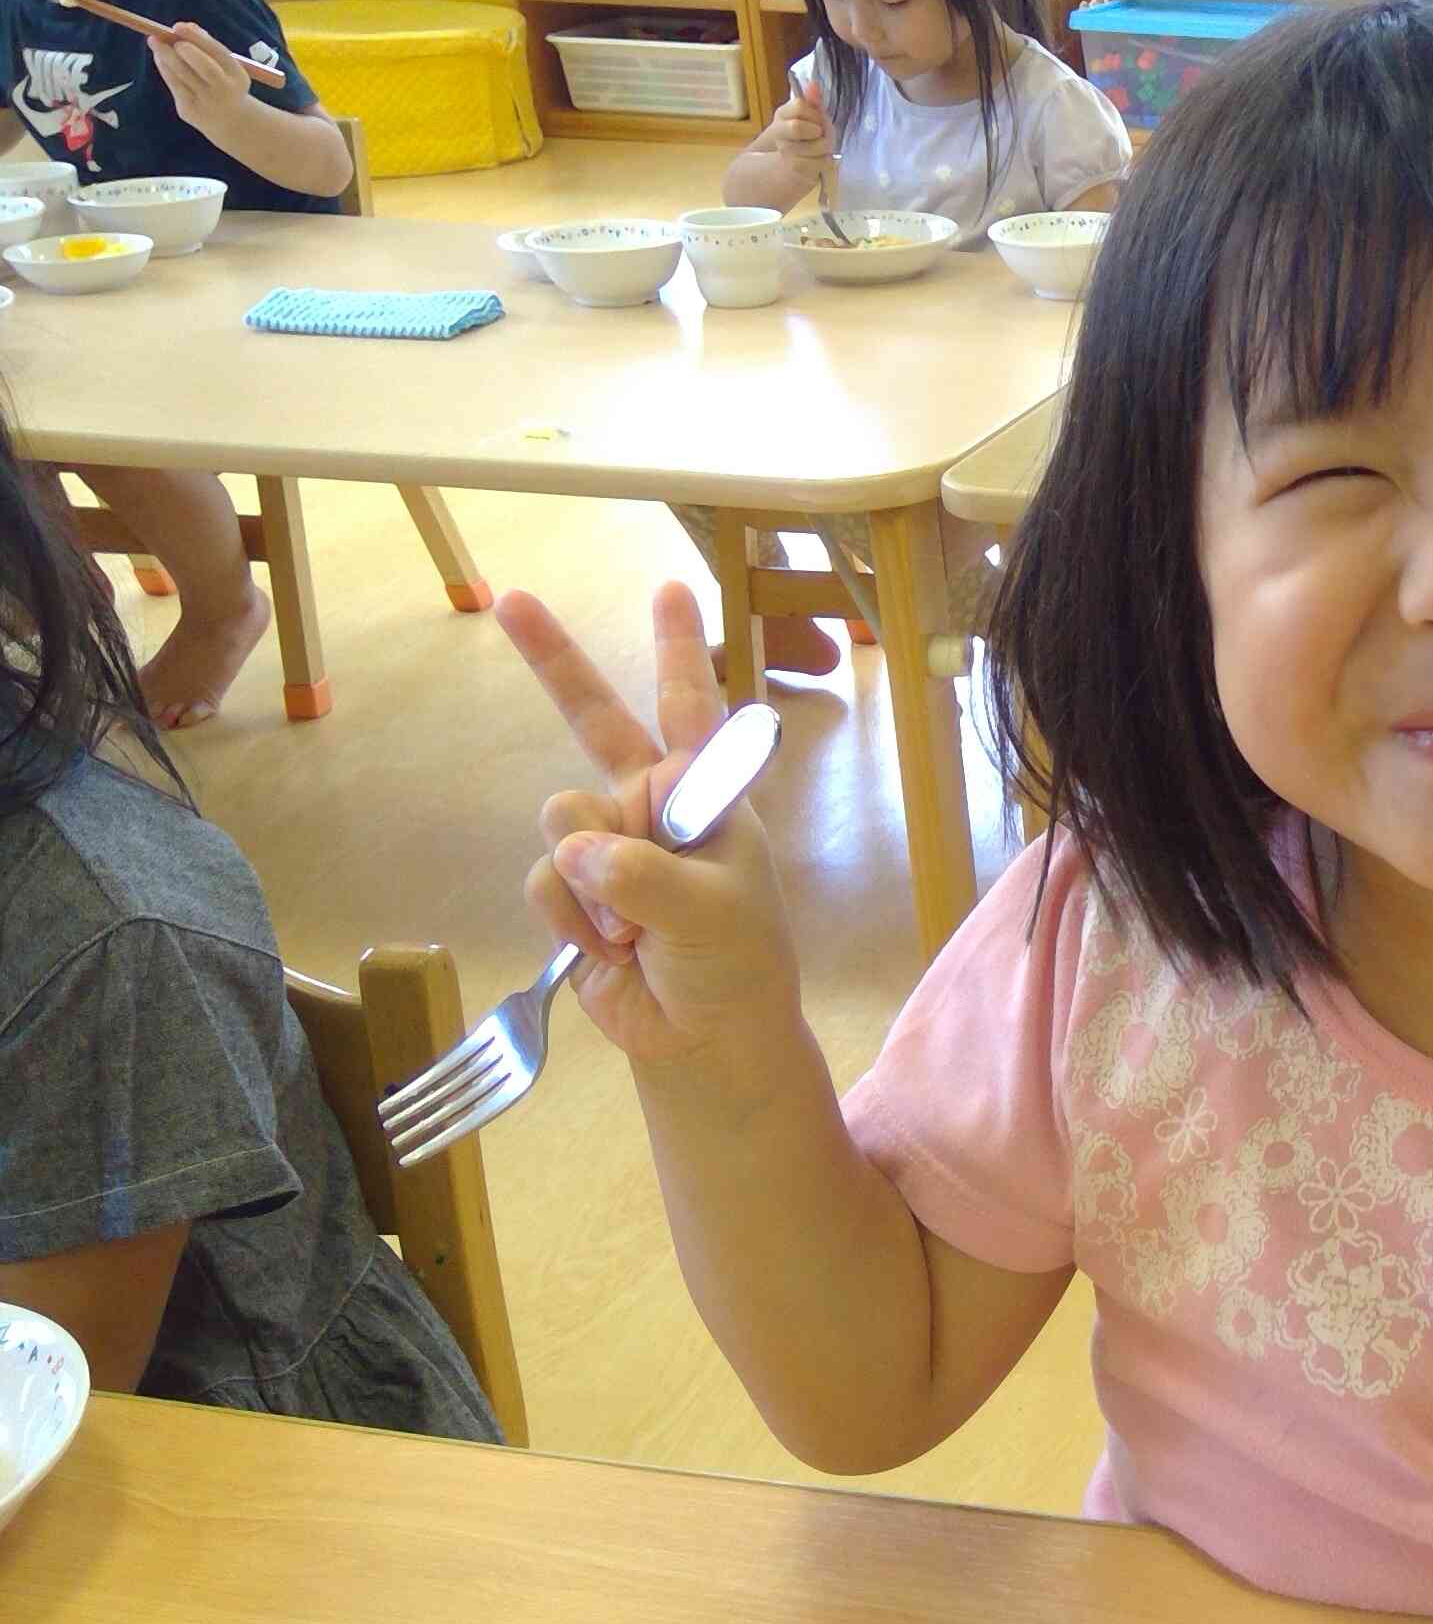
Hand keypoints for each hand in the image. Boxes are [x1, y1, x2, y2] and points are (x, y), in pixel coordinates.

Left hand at [149, 20, 259, 138]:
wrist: (230, 121)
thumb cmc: (225, 83)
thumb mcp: (225, 66)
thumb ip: (208, 46)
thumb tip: (186, 26)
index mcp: (237, 76)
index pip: (219, 54)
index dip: (197, 39)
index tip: (178, 26)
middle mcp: (225, 90)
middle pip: (204, 67)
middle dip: (181, 50)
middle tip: (161, 37)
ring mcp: (206, 102)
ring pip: (182, 76)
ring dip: (164, 56)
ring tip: (155, 42)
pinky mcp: (189, 110)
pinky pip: (174, 85)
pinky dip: (164, 68)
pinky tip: (159, 58)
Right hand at [497, 583, 802, 1071]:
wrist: (702, 1038)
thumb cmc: (733, 965)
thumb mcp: (711, 915)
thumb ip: (644, 876)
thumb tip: (577, 851)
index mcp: (709, 797)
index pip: (694, 709)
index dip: (678, 647)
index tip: (668, 586)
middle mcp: (653, 807)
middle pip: (594, 720)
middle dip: (553, 660)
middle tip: (509, 599)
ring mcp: (607, 845)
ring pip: (561, 817)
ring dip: (592, 881)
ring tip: (637, 927)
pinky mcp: (569, 889)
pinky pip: (543, 878)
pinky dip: (573, 918)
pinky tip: (610, 948)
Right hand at [773, 80, 833, 179]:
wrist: (788, 168)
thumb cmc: (806, 140)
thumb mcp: (810, 118)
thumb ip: (813, 102)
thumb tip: (814, 83)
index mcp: (784, 114)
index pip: (799, 105)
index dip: (814, 113)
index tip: (817, 120)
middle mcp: (780, 131)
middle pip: (799, 127)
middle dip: (819, 131)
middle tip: (819, 135)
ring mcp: (785, 151)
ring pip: (818, 145)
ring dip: (824, 148)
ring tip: (819, 149)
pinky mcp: (795, 169)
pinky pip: (822, 161)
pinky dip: (825, 161)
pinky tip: (817, 161)